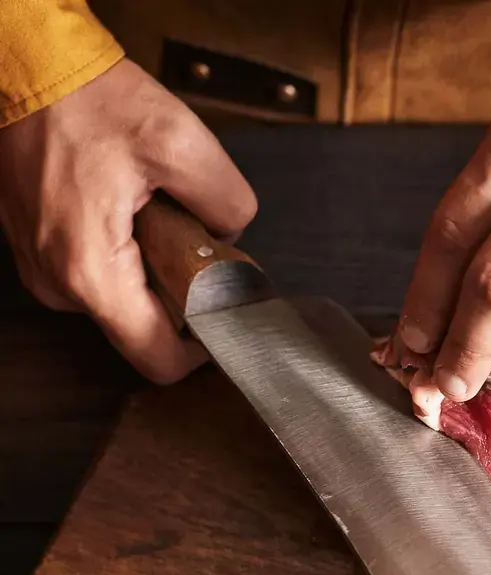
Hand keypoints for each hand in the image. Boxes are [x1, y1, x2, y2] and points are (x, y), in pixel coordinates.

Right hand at [0, 59, 256, 383]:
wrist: (24, 64)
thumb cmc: (85, 99)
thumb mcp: (181, 144)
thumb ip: (228, 203)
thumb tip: (232, 235)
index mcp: (91, 272)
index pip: (158, 359)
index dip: (202, 350)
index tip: (225, 319)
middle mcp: (60, 283)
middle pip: (144, 330)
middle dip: (180, 296)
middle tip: (194, 243)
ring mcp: (45, 269)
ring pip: (123, 301)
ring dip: (151, 271)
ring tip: (155, 216)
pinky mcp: (41, 251)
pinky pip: (98, 274)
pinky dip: (126, 254)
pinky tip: (131, 210)